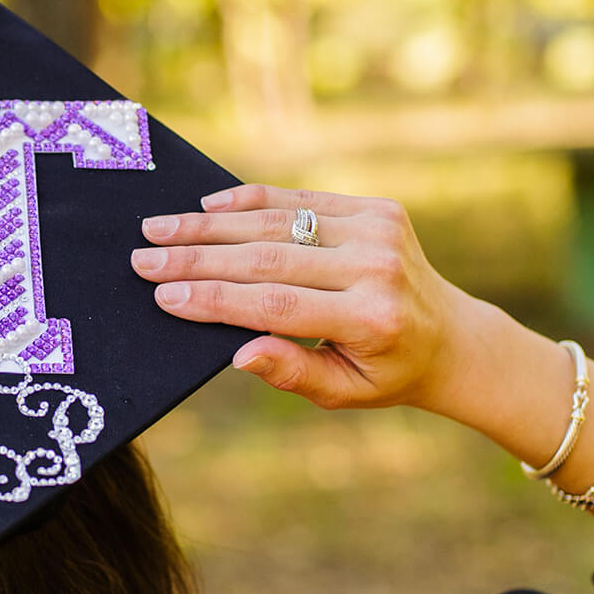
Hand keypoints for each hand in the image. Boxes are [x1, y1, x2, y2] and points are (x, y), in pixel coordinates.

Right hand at [132, 183, 469, 411]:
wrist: (450, 335)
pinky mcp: (375, 208)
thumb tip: (239, 354)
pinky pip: (299, 200)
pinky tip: (205, 207)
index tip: (164, 296)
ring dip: (210, 224)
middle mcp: (377, 268)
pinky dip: (249, 201)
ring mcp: (378, 231)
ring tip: (159, 228)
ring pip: (277, 223)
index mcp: (370, 319)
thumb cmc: (385, 372)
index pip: (275, 305)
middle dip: (197, 259)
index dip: (214, 300)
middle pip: (268, 258)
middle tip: (143, 260)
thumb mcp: (342, 392)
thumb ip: (292, 373)